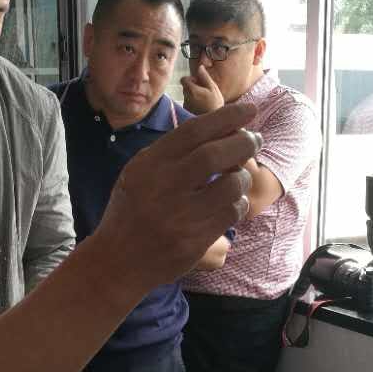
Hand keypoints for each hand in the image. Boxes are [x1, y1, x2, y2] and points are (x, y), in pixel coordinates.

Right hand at [95, 101, 259, 288]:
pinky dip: (238, 203)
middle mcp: (164, 187)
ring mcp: (180, 216)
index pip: (194, 131)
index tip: (249, 110)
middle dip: (244, 143)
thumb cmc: (132, 210)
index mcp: (150, 165)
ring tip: (240, 176)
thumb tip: (220, 127)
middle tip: (255, 140)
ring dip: (243, 177)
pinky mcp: (194, 241)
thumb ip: (171, 151)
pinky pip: (231, 213)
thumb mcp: (138, 173)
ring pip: (231, 185)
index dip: (227, 117)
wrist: (117, 261)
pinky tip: (232, 202)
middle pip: (215, 155)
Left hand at [181, 65, 225, 114]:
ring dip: (193, 94)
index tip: (199, 82)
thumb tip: (200, 66)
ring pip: (186, 95)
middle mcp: (186, 97)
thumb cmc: (215, 104)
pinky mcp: (186, 111)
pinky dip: (193, 102)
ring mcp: (185, 105)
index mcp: (192, 90)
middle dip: (192, 86)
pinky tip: (202, 106)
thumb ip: (205, 77)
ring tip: (204, 100)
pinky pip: (188, 102)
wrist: (214, 122)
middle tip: (204, 91)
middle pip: (185, 87)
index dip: (190, 79)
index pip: (183, 79)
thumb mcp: (213, 88)